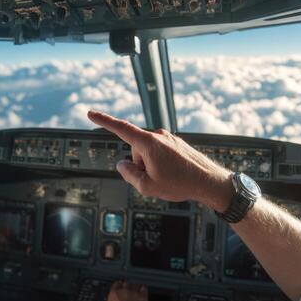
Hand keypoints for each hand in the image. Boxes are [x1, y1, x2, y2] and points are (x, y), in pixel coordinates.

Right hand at [87, 111, 233, 211]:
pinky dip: (162, 166)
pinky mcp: (176, 144)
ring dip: (152, 167)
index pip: (120, 128)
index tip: (91, 113)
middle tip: (156, 179)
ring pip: (148, 154)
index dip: (103, 121)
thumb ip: (128, 174)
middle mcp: (159, 136)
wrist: (210, 182)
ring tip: (169, 178)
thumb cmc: (181, 183)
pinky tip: (175, 175)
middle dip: (139, 165)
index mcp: (149, 143)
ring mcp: (169, 139)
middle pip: (135, 150)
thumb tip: (122, 165)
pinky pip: (160, 155)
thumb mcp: (147, 186)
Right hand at [105, 281, 147, 300]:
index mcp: (114, 294)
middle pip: (126, 283)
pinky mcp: (143, 297)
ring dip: (135, 286)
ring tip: (135, 289)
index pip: (116, 284)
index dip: (118, 285)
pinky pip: (144, 288)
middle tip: (128, 290)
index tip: (120, 287)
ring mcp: (134, 293)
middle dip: (127, 286)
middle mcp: (124, 291)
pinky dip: (143, 288)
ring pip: (135, 284)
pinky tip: (142, 289)